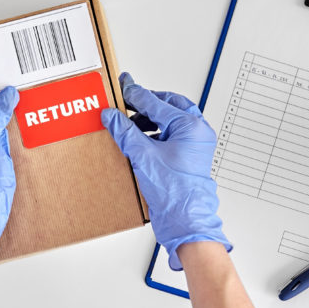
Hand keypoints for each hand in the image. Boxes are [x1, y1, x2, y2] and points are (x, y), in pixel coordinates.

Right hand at [100, 72, 230, 269]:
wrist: (185, 222)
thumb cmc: (175, 193)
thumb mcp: (143, 156)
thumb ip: (126, 132)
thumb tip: (112, 116)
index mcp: (191, 127)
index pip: (157, 102)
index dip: (136, 94)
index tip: (123, 85)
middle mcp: (196, 133)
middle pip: (168, 107)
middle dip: (145, 104)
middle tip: (126, 101)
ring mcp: (193, 145)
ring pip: (169, 121)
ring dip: (148, 120)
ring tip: (128, 124)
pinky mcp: (187, 157)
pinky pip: (170, 136)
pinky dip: (153, 134)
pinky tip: (137, 140)